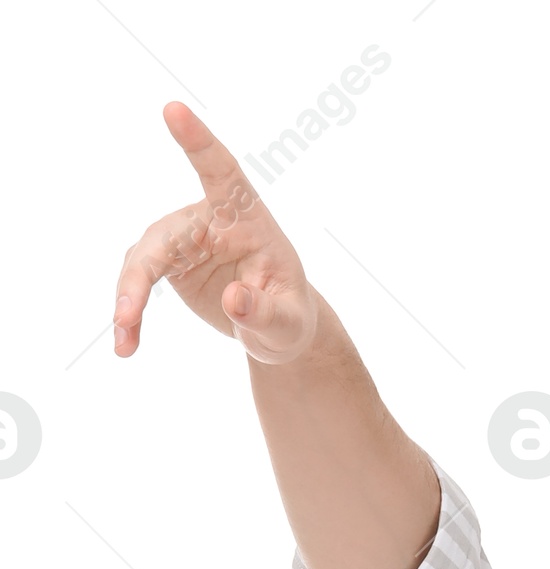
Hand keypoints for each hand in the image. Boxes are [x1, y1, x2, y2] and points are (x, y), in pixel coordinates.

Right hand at [115, 103, 316, 364]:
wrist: (274, 328)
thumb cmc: (289, 316)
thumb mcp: (288, 323)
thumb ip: (265, 311)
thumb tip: (234, 300)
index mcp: (246, 218)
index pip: (223, 172)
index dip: (199, 142)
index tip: (173, 109)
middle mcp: (208, 220)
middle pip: (165, 235)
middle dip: (141, 274)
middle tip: (127, 313)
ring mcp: (183, 239)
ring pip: (142, 259)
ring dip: (128, 298)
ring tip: (125, 341)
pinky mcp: (167, 261)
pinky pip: (138, 280)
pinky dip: (130, 311)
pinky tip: (126, 343)